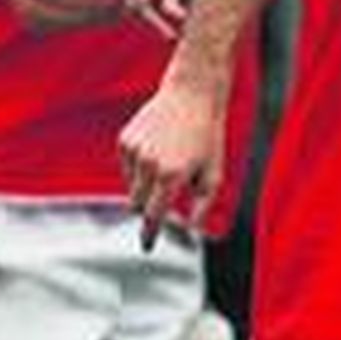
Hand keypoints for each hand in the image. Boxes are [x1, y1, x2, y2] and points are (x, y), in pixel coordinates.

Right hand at [119, 77, 225, 249]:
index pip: (153, 216)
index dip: (149, 234)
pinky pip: (127, 166)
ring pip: (132, 185)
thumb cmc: (208, 135)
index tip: (147, 247)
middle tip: (170, 185)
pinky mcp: (124, 140)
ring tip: (171, 156)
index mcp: (171, 176)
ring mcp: (133, 152)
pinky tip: (159, 144)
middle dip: (150, 204)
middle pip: (138, 204)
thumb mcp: (215, 170)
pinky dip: (140, 164)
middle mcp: (148, 165)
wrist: (193, 93)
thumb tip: (191, 228)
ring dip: (147, 182)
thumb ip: (203, 204)